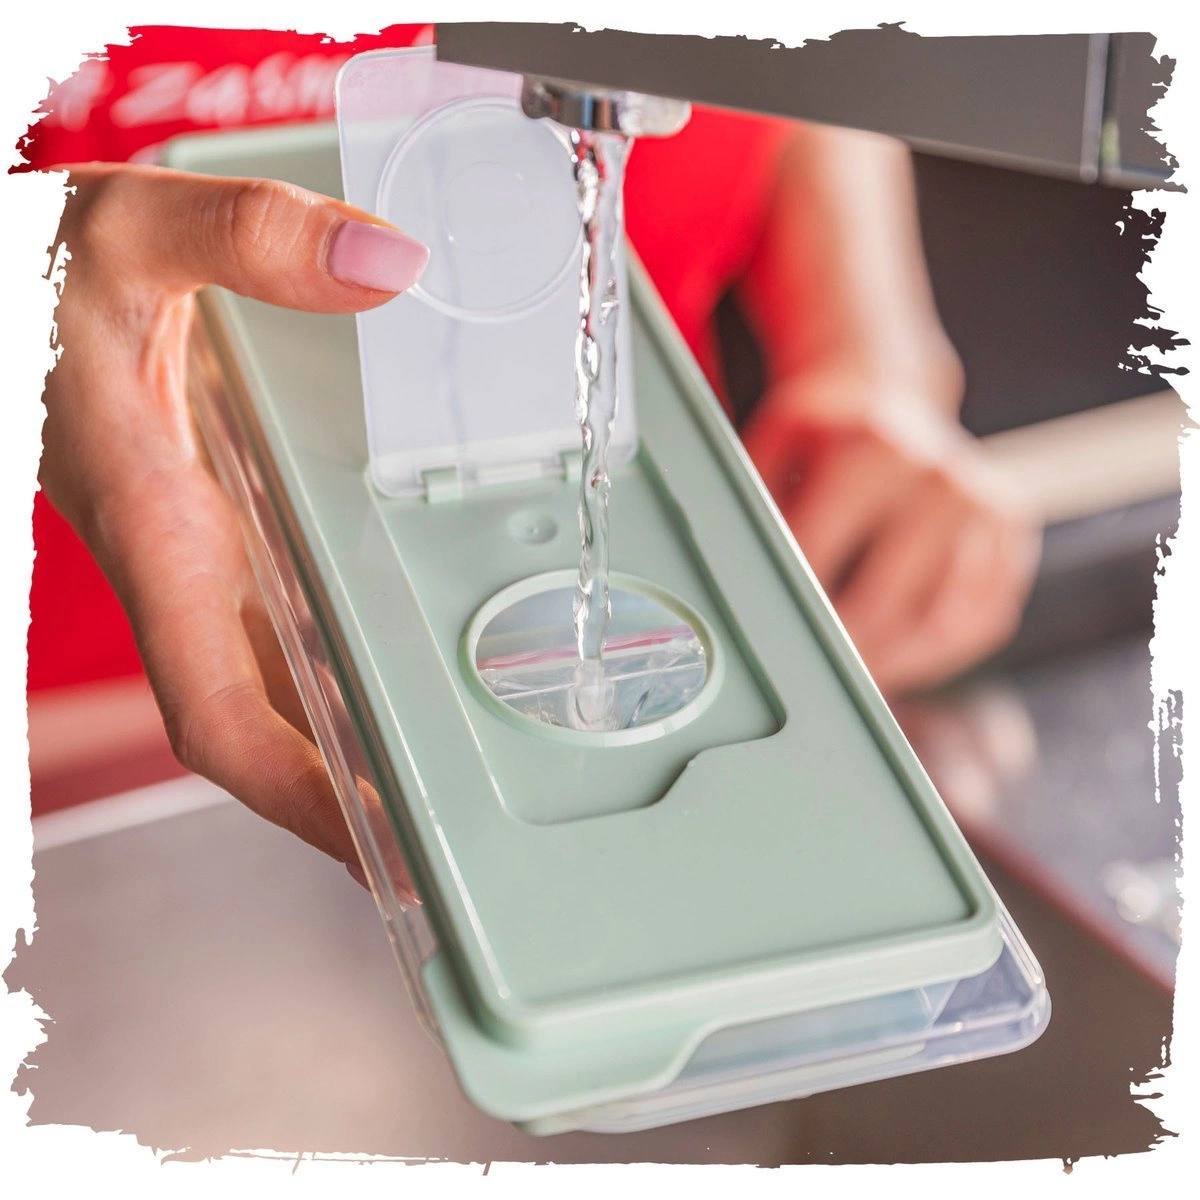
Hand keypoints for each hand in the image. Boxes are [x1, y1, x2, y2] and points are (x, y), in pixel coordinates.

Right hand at [41, 162, 427, 882]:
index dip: (295, 794)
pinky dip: (340, 661)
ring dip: (353, 738)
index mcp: (158, 537)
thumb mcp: (130, 231)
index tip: (381, 846)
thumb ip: (245, 240)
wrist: (12, 288)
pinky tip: (409, 659)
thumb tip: (386, 266)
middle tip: (456, 839)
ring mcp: (205, 556)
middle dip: (347, 796)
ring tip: (457, 774)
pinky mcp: (221, 525)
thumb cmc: (34, 274)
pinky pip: (287, 621)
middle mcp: (186, 570)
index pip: (218, 715)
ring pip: (281, 682)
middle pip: (268, 725)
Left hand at [742, 368, 1039, 693]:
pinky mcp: (1013, 540)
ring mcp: (987, 510)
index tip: (772, 638)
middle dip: (840, 650)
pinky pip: (980, 623)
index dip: (791, 606)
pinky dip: (936, 656)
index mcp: (875, 449)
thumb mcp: (776, 444)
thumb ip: (756, 505)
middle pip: (883, 602)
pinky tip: (897, 661)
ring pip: (939, 624)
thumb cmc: (824, 435)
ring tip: (851, 677)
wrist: (891, 395)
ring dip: (890, 665)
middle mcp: (941, 478)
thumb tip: (739, 577)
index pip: (821, 553)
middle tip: (809, 675)